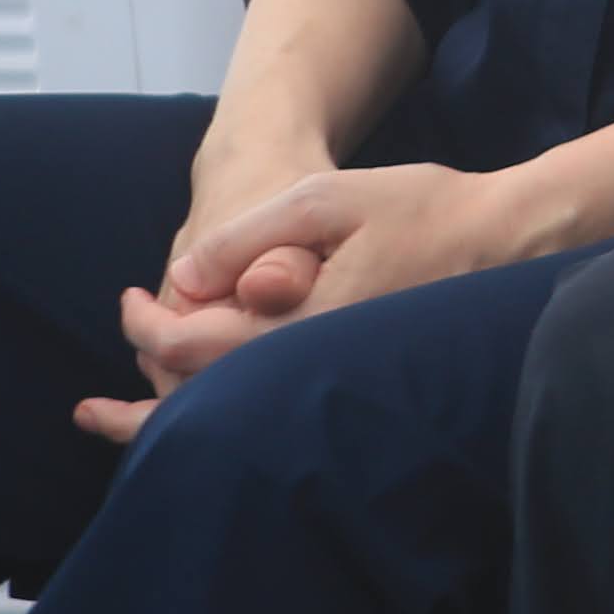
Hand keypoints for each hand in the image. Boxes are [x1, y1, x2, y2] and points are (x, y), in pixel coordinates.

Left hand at [74, 158, 552, 440]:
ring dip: (160, 415)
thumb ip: (251, 235)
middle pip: (197, 399)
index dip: (145, 323)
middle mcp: (311, 373)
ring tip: (102, 417)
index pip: (191, 346)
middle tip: (123, 333)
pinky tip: (196, 417)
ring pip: (230, 416)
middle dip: (143, 371)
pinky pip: (268, 414)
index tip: (131, 297)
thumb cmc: (426, 210)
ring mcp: (333, 388)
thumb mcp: (330, 196)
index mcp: (300, 329)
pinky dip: (216, 415)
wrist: (511, 242)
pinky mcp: (350, 390)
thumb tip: (182, 278)